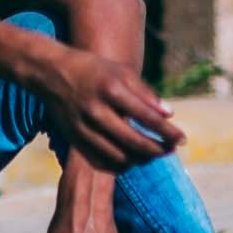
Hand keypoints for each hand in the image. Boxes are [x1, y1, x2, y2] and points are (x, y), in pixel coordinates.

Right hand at [35, 45, 182, 170]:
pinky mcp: (73, 138)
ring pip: (120, 157)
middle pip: (135, 143)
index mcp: (110, 89)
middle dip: (159, 150)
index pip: (148, 118)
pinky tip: (130, 156)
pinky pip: (102, 160)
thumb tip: (169, 115)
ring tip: (152, 153)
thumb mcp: (120, 72)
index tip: (182, 139)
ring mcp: (83, 127)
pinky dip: (120, 163)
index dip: (168, 132)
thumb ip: (145, 93)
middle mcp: (96, 110)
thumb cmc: (92, 69)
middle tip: (170, 149)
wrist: (50, 72)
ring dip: (141, 159)